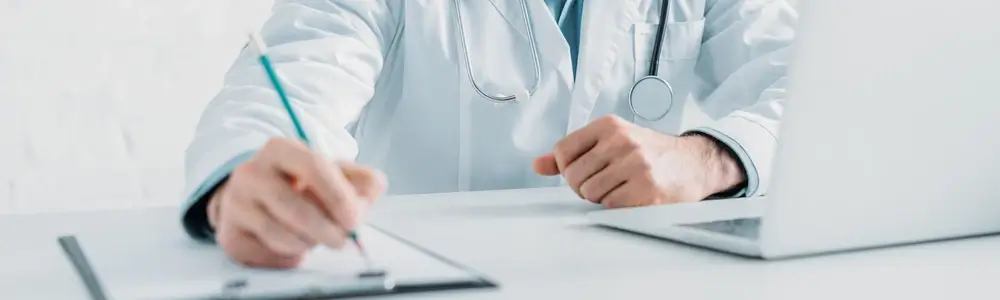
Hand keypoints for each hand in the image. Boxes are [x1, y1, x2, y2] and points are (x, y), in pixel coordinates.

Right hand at [207, 138, 386, 268]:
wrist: (255, 194)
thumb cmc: (300, 182)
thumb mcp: (334, 172)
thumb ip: (362, 180)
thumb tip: (370, 196)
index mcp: (280, 149)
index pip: (313, 167)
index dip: (338, 196)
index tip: (355, 218)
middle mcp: (251, 173)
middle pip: (297, 209)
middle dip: (328, 231)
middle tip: (342, 239)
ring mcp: (236, 204)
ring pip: (284, 236)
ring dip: (309, 243)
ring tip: (313, 234)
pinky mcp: (229, 234)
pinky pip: (269, 256)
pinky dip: (290, 256)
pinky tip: (292, 243)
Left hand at [533, 115, 744, 207]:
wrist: (694, 163)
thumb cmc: (650, 153)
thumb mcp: (613, 141)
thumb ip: (574, 152)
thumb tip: (537, 165)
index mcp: (609, 126)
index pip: (563, 150)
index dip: (568, 167)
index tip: (583, 170)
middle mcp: (622, 141)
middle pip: (574, 176)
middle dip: (583, 186)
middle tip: (603, 183)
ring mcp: (635, 165)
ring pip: (590, 193)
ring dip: (599, 197)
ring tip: (618, 188)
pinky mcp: (647, 190)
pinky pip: (610, 205)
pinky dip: (615, 206)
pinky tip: (630, 196)